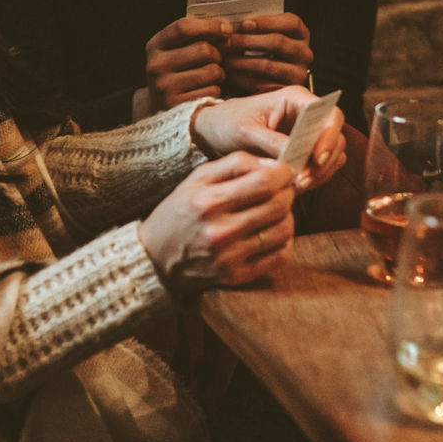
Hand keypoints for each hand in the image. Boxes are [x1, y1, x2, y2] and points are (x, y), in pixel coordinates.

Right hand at [138, 152, 295, 292]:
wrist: (155, 256)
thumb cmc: (178, 211)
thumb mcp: (197, 178)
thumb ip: (234, 164)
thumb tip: (272, 165)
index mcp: (208, 201)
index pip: (264, 182)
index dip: (283, 173)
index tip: (284, 171)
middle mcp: (219, 230)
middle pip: (277, 206)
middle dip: (288, 192)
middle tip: (283, 188)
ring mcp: (229, 257)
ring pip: (282, 231)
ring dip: (287, 216)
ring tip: (276, 209)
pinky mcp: (236, 276)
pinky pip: (277, 257)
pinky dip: (283, 241)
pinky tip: (272, 232)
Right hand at [144, 17, 231, 110]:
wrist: (159, 106)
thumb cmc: (176, 71)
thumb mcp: (175, 49)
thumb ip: (194, 35)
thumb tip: (225, 29)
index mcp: (155, 46)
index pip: (184, 28)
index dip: (209, 26)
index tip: (226, 29)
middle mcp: (156, 66)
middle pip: (204, 49)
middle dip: (217, 53)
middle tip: (215, 59)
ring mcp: (166, 88)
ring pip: (213, 71)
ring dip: (219, 73)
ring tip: (209, 76)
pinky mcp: (181, 105)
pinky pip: (213, 90)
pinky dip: (215, 90)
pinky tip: (205, 90)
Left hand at [191, 86, 345, 192]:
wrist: (214, 131)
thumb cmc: (227, 123)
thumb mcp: (245, 131)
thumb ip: (272, 142)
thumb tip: (297, 159)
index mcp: (296, 99)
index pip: (330, 115)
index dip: (329, 137)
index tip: (316, 159)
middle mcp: (307, 114)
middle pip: (335, 138)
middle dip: (323, 162)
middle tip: (302, 181)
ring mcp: (308, 133)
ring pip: (332, 155)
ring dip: (320, 173)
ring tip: (296, 186)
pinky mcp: (304, 151)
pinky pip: (322, 167)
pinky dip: (314, 178)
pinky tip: (295, 186)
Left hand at [221, 12, 312, 95]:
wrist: (269, 76)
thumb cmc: (263, 47)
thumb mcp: (265, 32)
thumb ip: (254, 26)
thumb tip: (231, 24)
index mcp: (301, 34)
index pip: (291, 23)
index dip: (267, 22)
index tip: (244, 24)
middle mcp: (304, 53)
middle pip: (277, 43)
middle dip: (247, 41)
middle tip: (226, 42)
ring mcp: (298, 74)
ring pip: (267, 65)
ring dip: (242, 61)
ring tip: (225, 58)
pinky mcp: (285, 90)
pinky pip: (262, 84)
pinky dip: (242, 78)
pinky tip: (230, 73)